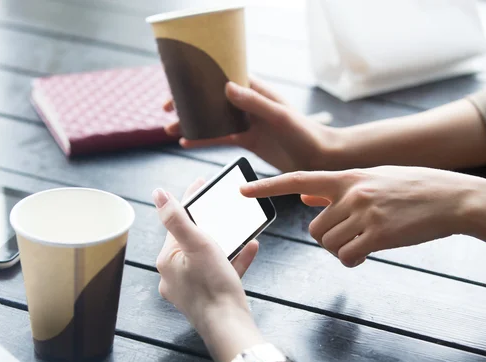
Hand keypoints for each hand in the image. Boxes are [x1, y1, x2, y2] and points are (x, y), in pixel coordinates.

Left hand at [152, 179, 258, 329]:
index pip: (176, 223)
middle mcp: (174, 275)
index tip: (202, 184)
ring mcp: (192, 288)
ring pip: (208, 256)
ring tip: (239, 229)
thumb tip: (158, 194)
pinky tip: (251, 248)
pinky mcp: (209, 297)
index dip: (190, 201)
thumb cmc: (212, 286)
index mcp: (167, 260)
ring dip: (225, 241)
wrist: (230, 327)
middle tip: (222, 207)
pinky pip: (221, 272)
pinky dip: (234, 259)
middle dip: (209, 223)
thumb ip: (176, 218)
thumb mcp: (197, 245)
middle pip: (192, 239)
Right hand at [163, 77, 332, 171]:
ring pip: (213, 120)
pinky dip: (204, 139)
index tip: (179, 87)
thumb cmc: (305, 133)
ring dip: (193, 123)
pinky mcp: (248, 140)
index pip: (222, 79)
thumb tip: (226, 88)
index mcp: (256, 91)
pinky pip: (221, 138)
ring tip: (169, 130)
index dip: (199, 81)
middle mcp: (249, 104)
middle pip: (212, 99)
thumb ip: (254, 102)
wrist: (319, 158)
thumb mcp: (279, 116)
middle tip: (166, 110)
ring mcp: (247, 122)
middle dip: (189, 104)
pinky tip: (187, 142)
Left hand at [241, 166, 475, 266]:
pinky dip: (353, 260)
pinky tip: (367, 254)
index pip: (297, 179)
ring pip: (329, 244)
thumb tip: (305, 194)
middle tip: (349, 236)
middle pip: (315, 229)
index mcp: (347, 175)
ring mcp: (364, 213)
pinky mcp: (378, 234)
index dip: (267, 186)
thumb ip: (336, 187)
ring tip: (364, 241)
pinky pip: (347, 256)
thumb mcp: (371, 178)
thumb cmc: (412, 187)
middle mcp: (351, 192)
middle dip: (327, 238)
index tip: (242, 190)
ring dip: (342, 250)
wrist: (452, 197)